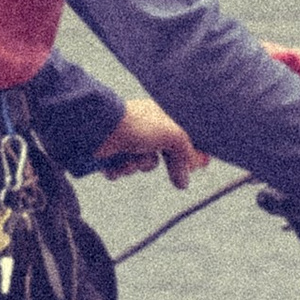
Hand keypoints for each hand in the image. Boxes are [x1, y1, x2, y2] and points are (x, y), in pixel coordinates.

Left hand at [95, 97, 209, 186]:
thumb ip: (186, 154)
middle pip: (164, 155)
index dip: (190, 153)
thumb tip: (184, 182)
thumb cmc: (138, 125)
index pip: (181, 136)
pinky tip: (115, 162)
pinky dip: (120, 168)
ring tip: (131, 156)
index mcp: (160, 116)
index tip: (198, 167)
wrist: (101, 128)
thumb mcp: (172, 135)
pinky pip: (122, 168)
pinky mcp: (110, 152)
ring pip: (142, 164)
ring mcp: (127, 139)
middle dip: (169, 166)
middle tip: (179, 182)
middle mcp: (145, 128)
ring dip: (138, 165)